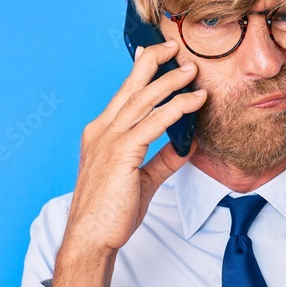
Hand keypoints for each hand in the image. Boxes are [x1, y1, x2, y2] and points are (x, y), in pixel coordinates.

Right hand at [54, 40, 206, 286]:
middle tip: (176, 48)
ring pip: (144, 100)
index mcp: (101, 134)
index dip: (140, 71)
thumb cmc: (111, 213)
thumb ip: (162, 161)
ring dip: (171, 82)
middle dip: (154, 64)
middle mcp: (102, 131)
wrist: (92, 238)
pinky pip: (153, 123)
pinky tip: (194, 102)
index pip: (123, 95)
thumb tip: (186, 147)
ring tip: (192, 71)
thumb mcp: (142, 180)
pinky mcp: (121, 153)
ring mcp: (109, 140)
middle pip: (131, 88)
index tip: (155, 54)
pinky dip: (176, 109)